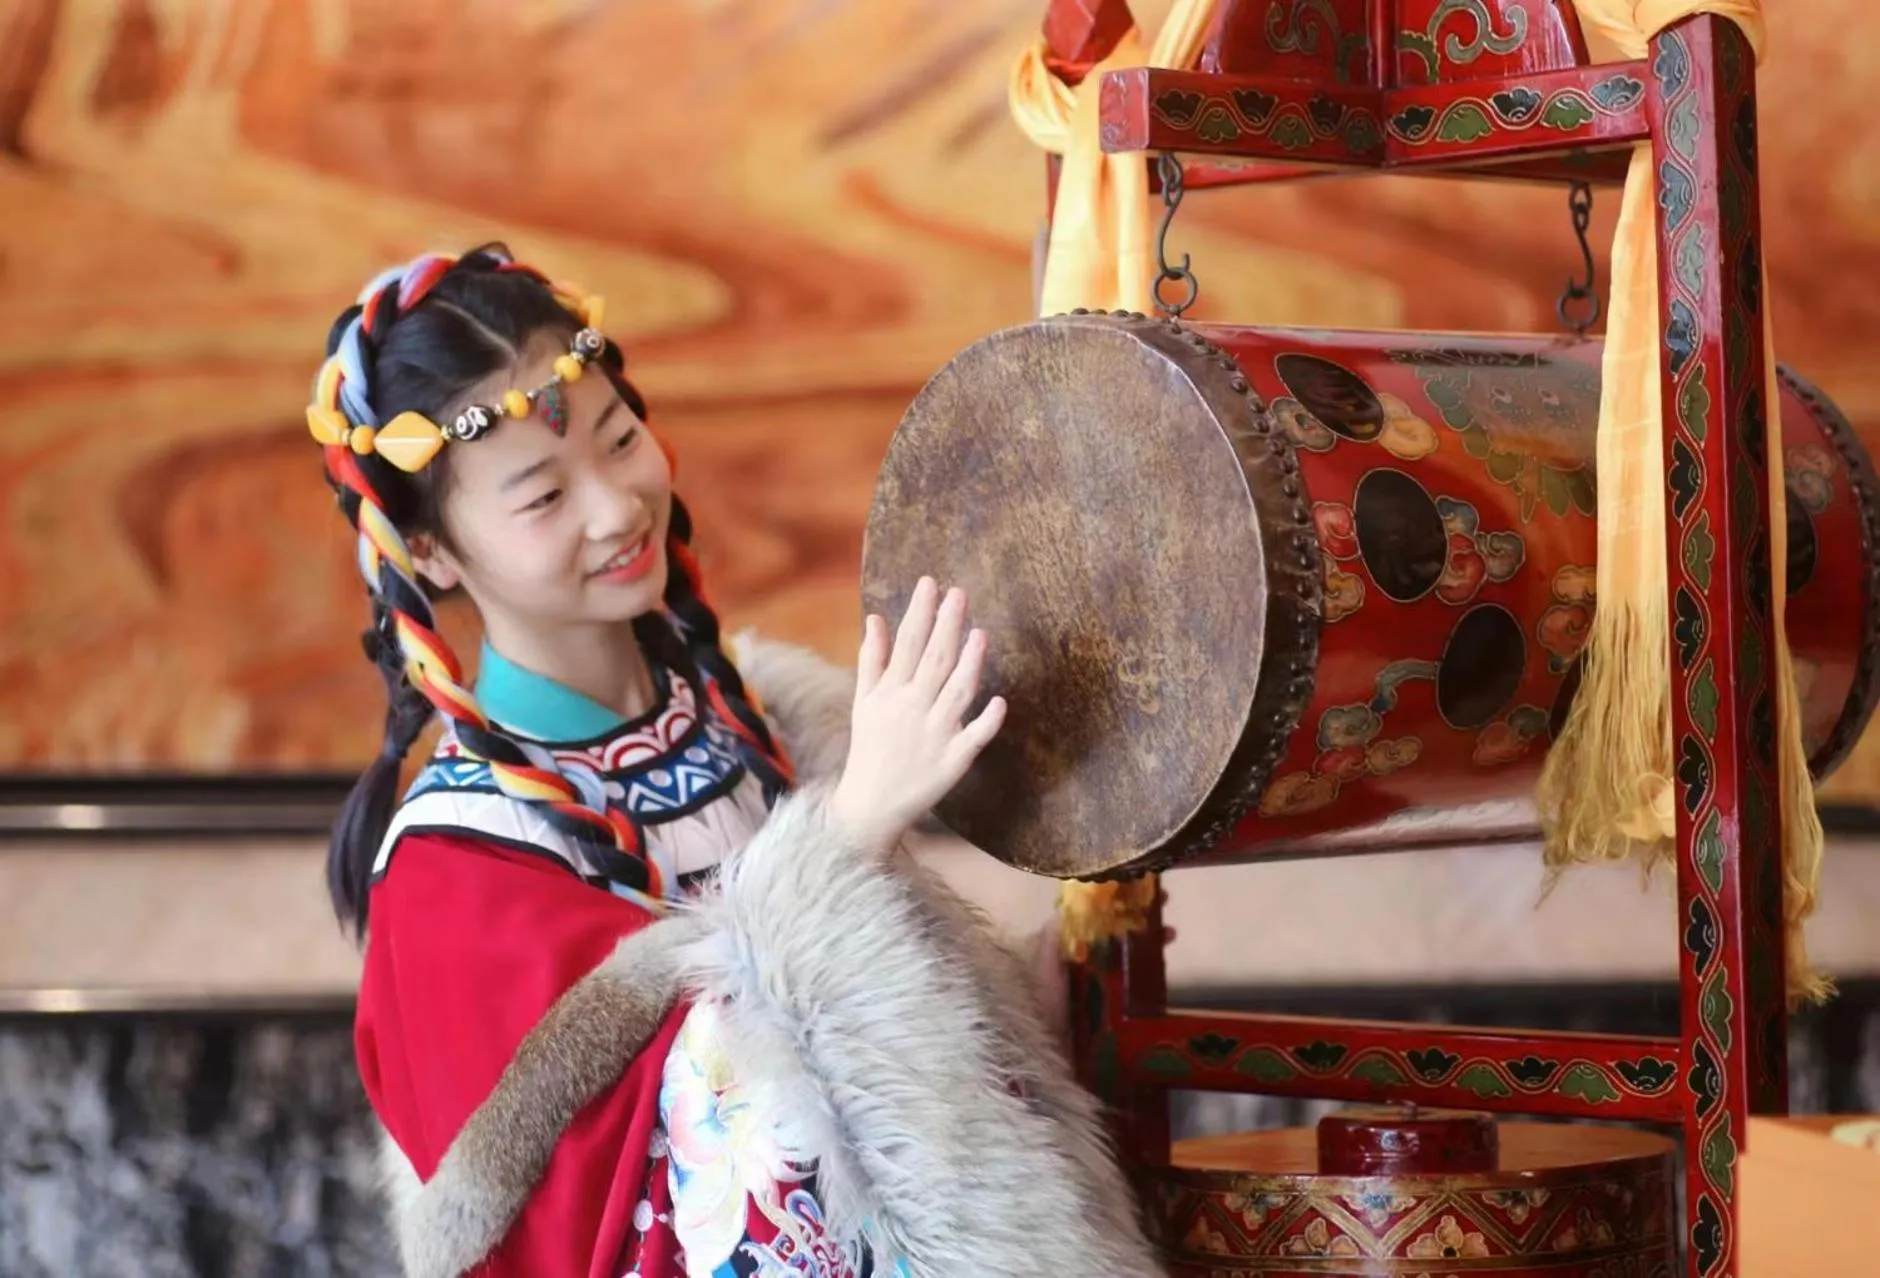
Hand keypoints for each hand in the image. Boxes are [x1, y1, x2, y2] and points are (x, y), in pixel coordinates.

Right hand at [829, 578, 1006, 851]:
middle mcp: (912, 710)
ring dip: (970, 665)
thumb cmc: (870, 747)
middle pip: (934, 662)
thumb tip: (877, 618)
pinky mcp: (952, 762)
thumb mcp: (864, 702)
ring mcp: (934, 736)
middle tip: (959, 593)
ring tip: (980, 634)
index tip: (931, 583)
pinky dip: (986, 722)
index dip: (920, 613)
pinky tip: (1000, 701)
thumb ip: (873, 659)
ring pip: (956, 695)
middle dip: (946, 626)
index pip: (907, 645)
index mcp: (890, 694)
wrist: (870, 806)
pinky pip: (973, 739)